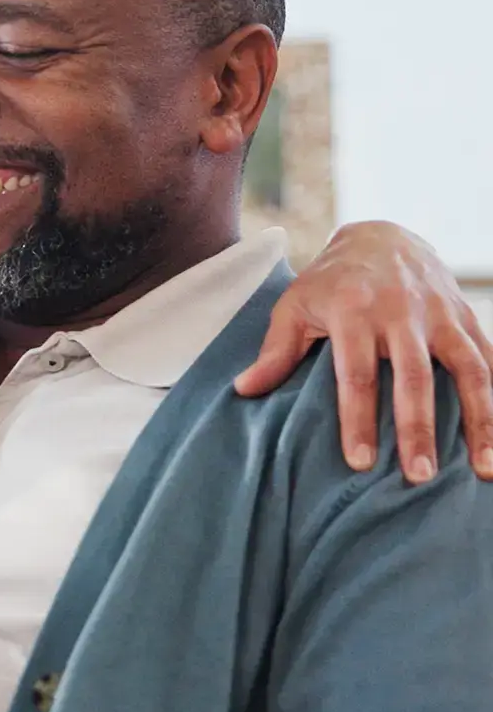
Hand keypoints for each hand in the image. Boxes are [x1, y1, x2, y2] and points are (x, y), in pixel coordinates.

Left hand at [234, 221, 492, 482]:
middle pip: (414, 378)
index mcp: (354, 312)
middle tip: (419, 475)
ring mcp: (441, 314)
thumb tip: (243, 391)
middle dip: (418, 429)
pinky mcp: (466, 317)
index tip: (359, 461)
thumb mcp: (294, 306)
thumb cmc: (329, 282)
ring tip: (484, 470)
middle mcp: (402, 312)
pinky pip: (489, 359)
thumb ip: (275, 351)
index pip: (356, 375)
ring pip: (468, 370)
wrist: (382, 236)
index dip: (358, 419)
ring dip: (481, 421)